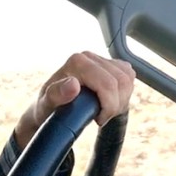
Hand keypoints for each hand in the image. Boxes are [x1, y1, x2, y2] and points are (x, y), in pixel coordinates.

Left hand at [14, 51, 134, 146]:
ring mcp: (100, 59)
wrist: (48, 105)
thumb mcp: (45, 105)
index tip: (98, 119)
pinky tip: (110, 101)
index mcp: (76, 62)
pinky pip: (129, 76)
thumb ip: (56, 95)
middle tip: (101, 117)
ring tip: (105, 111)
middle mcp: (88, 56)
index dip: (109, 106)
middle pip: (121, 81)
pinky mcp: (110, 64)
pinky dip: (124, 93)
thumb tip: (73, 84)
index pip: (108, 84)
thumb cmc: (47, 107)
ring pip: (128, 79)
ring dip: (121, 100)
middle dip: (116, 105)